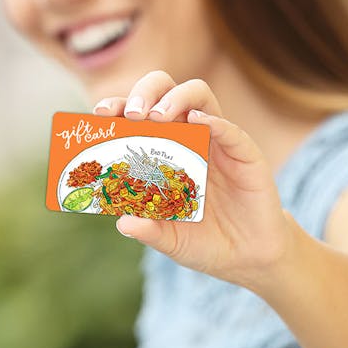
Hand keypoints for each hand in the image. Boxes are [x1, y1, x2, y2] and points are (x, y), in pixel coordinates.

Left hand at [93, 70, 298, 287]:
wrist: (248, 257)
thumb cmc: (204, 241)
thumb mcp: (171, 241)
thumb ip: (149, 231)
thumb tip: (123, 223)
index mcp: (162, 150)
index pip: (137, 113)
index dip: (118, 105)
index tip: (100, 114)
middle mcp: (188, 137)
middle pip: (165, 91)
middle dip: (144, 93)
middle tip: (132, 114)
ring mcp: (216, 142)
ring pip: (198, 96)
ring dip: (175, 98)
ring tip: (157, 117)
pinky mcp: (244, 153)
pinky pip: (231, 130)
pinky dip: (214, 121)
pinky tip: (198, 122)